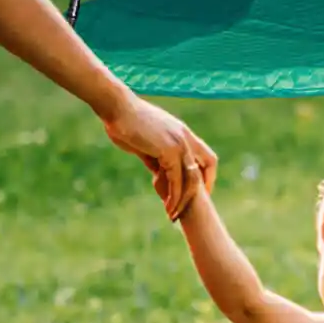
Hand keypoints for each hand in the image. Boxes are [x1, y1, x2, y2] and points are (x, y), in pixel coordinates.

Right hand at [104, 95, 216, 218]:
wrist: (116, 107)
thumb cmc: (125, 122)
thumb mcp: (146, 143)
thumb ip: (156, 158)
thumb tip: (159, 173)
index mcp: (182, 133)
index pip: (206, 156)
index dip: (206, 176)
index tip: (199, 192)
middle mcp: (185, 137)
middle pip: (207, 167)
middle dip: (200, 191)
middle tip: (189, 209)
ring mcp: (179, 143)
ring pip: (192, 178)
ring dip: (184, 199)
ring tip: (173, 215)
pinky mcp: (169, 150)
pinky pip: (176, 179)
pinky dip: (173, 196)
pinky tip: (167, 206)